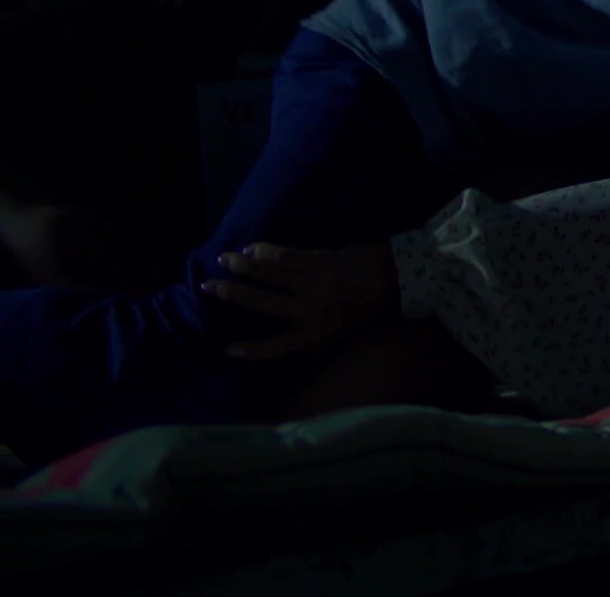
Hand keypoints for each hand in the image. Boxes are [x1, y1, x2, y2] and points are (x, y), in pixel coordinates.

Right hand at [202, 242, 399, 360]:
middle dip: (233, 294)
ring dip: (243, 266)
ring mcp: (316, 284)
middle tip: (208, 287)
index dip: (253, 350)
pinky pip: (286, 256)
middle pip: (263, 304)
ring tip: (223, 260)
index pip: (278, 348)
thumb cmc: (373, 308)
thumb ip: (319, 342)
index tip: (227, 348)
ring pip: (270, 275)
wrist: (400, 278)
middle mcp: (313, 311)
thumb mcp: (346, 334)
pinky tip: (252, 248)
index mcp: (319, 333)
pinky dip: (266, 251)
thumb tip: (294, 361)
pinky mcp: (323, 262)